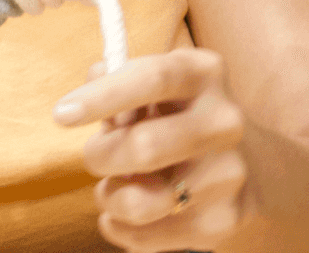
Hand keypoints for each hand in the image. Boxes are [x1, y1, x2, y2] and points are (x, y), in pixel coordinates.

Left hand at [54, 49, 252, 251]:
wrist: (246, 164)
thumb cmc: (177, 117)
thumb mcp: (153, 88)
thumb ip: (119, 81)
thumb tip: (96, 73)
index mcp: (205, 73)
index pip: (152, 78)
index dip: (103, 96)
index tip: (62, 114)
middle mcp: (224, 120)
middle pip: (144, 146)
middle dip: (100, 156)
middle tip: (95, 156)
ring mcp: (229, 173)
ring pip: (140, 202)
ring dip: (109, 197)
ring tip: (116, 187)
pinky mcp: (225, 219)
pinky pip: (146, 236)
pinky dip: (121, 226)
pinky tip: (131, 211)